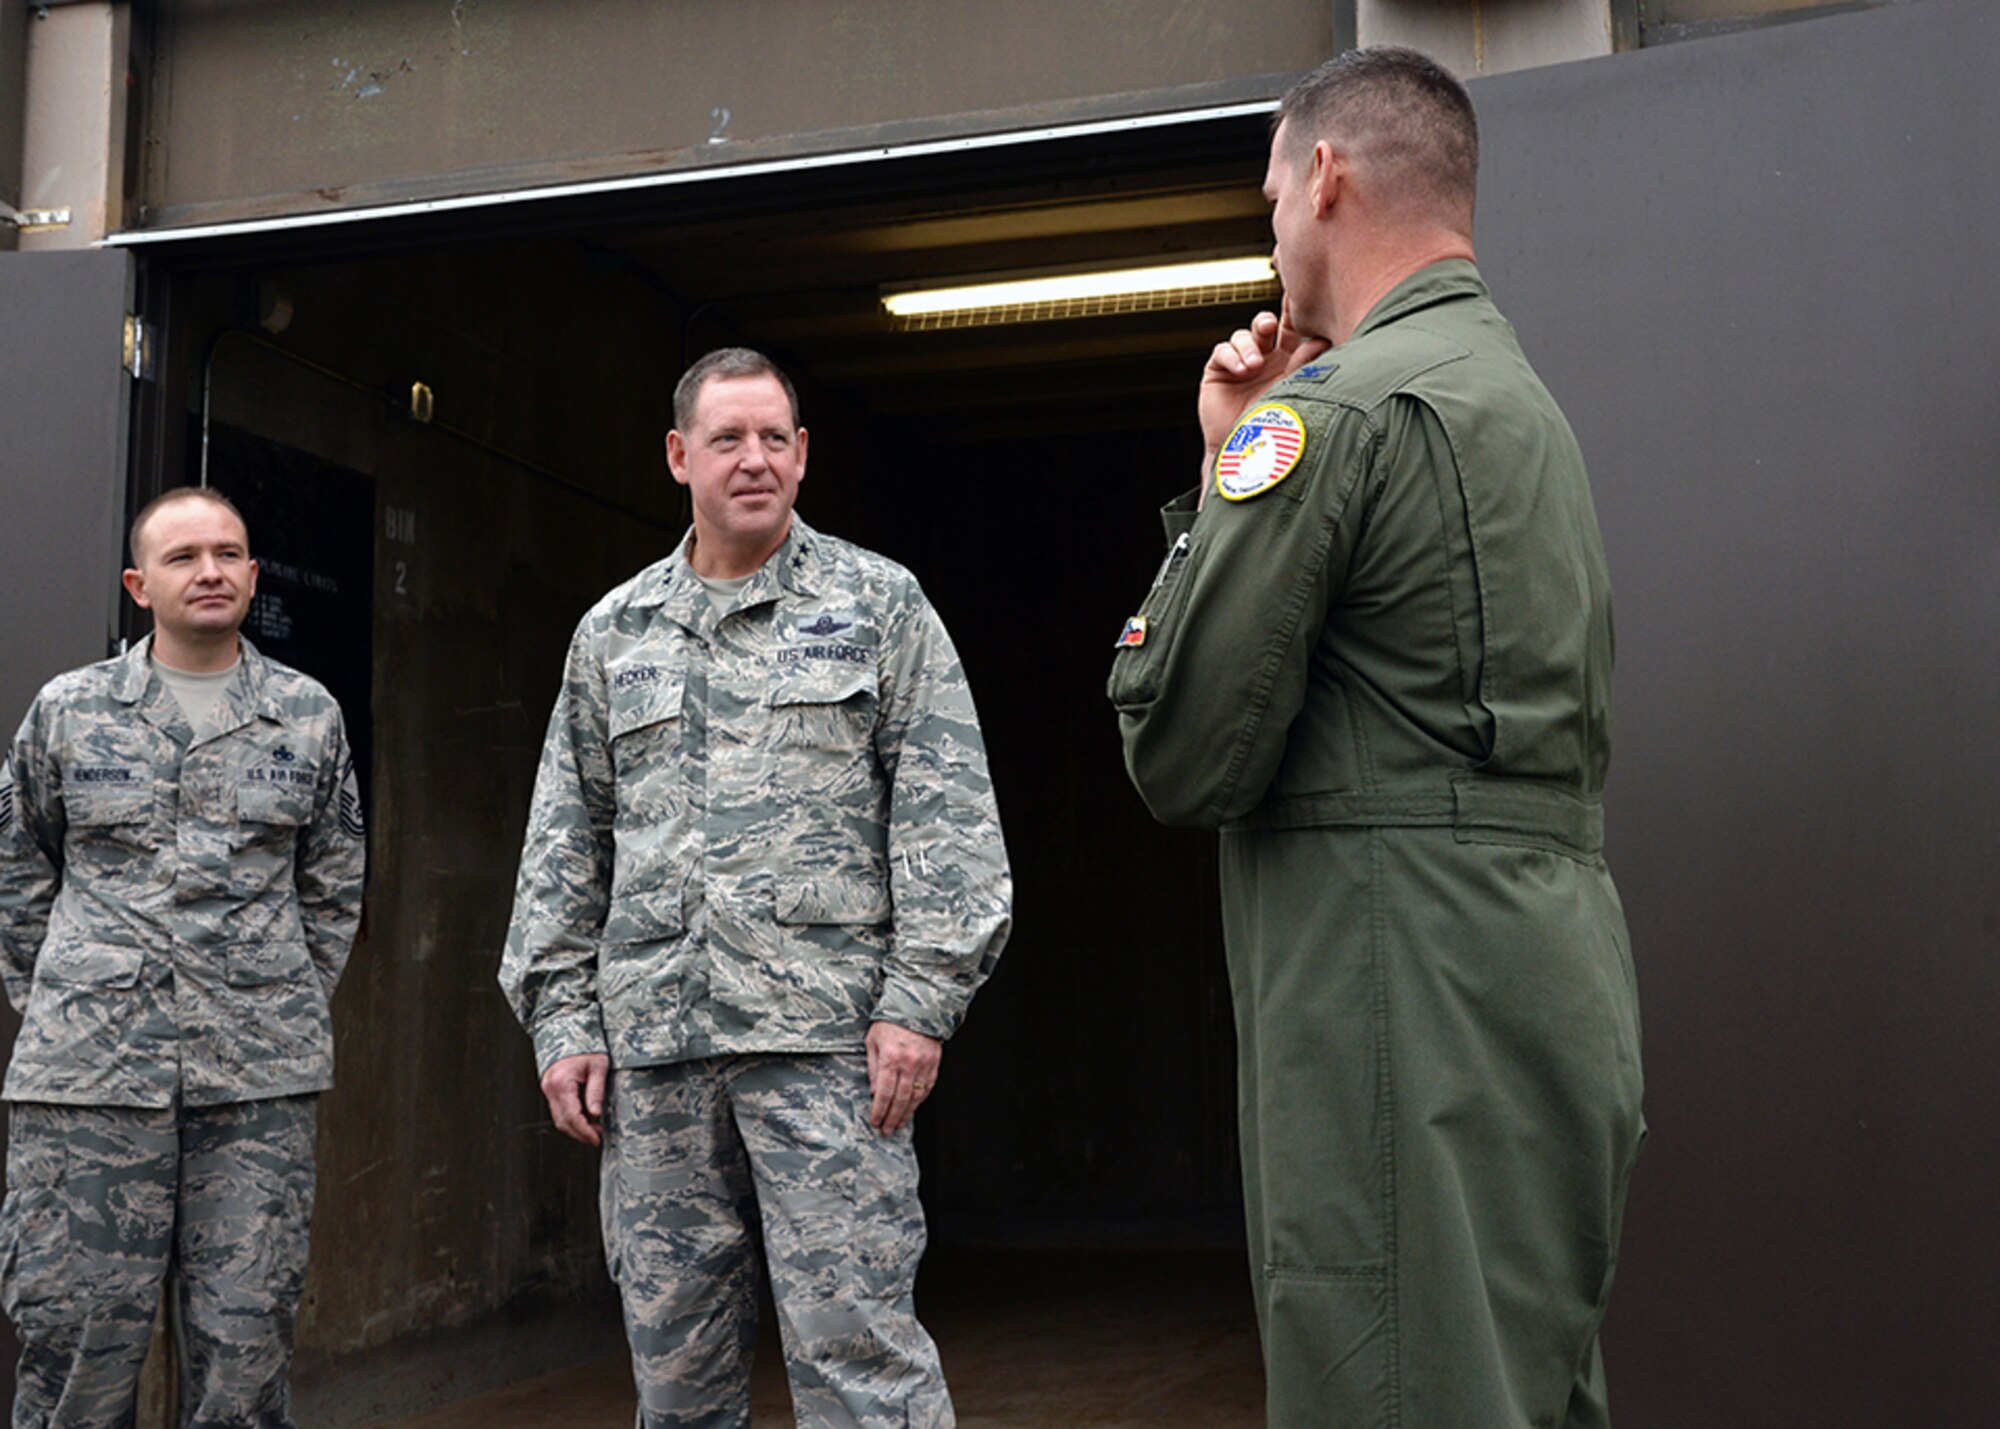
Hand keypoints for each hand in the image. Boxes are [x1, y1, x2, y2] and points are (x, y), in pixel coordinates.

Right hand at [540, 1052, 609, 1147]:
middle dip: (580, 1134)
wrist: (570, 1031)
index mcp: (562, 1083)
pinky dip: (571, 1119)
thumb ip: (596, 1090)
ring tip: (594, 1130)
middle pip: (563, 1121)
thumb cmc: (587, 1046)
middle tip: (597, 1138)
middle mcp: (551, 1088)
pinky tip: (586, 1119)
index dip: (585, 1131)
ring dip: (575, 1128)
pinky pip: (558, 1110)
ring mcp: (548, 1089)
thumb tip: (595, 1113)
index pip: (572, 1116)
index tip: (597, 1138)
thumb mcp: (599, 1066)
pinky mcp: (550, 1089)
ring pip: (559, 1118)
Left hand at [866, 1021, 941, 1135]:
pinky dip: (920, 1100)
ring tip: (899, 1124)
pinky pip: (928, 1087)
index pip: (884, 1093)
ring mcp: (924, 1064)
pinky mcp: (934, 1063)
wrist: (917, 1006)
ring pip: (916, 1097)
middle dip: (892, 1118)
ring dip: (907, 1113)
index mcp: (891, 1058)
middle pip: (900, 1099)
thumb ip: (873, 1068)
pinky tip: (913, 1108)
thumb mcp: (873, 1042)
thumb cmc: (890, 1022)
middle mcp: (909, 1064)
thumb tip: (874, 1092)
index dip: (879, 1111)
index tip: (875, 1121)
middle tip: (887, 1130)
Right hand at [1197, 299, 1331, 502]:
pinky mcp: (1219, 370)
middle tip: (1271, 325)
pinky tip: (1241, 371)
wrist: (1247, 454)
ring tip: (1254, 366)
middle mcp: (1267, 358)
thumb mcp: (1296, 390)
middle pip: (1268, 324)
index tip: (1301, 296)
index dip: (1296, 311)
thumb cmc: (1277, 429)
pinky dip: (1232, 356)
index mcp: (1291, 360)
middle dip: (1270, 319)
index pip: (1294, 328)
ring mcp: (1242, 363)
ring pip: (1245, 335)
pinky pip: (1223, 349)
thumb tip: (1321, 339)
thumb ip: (1306, 364)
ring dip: (1249, 345)